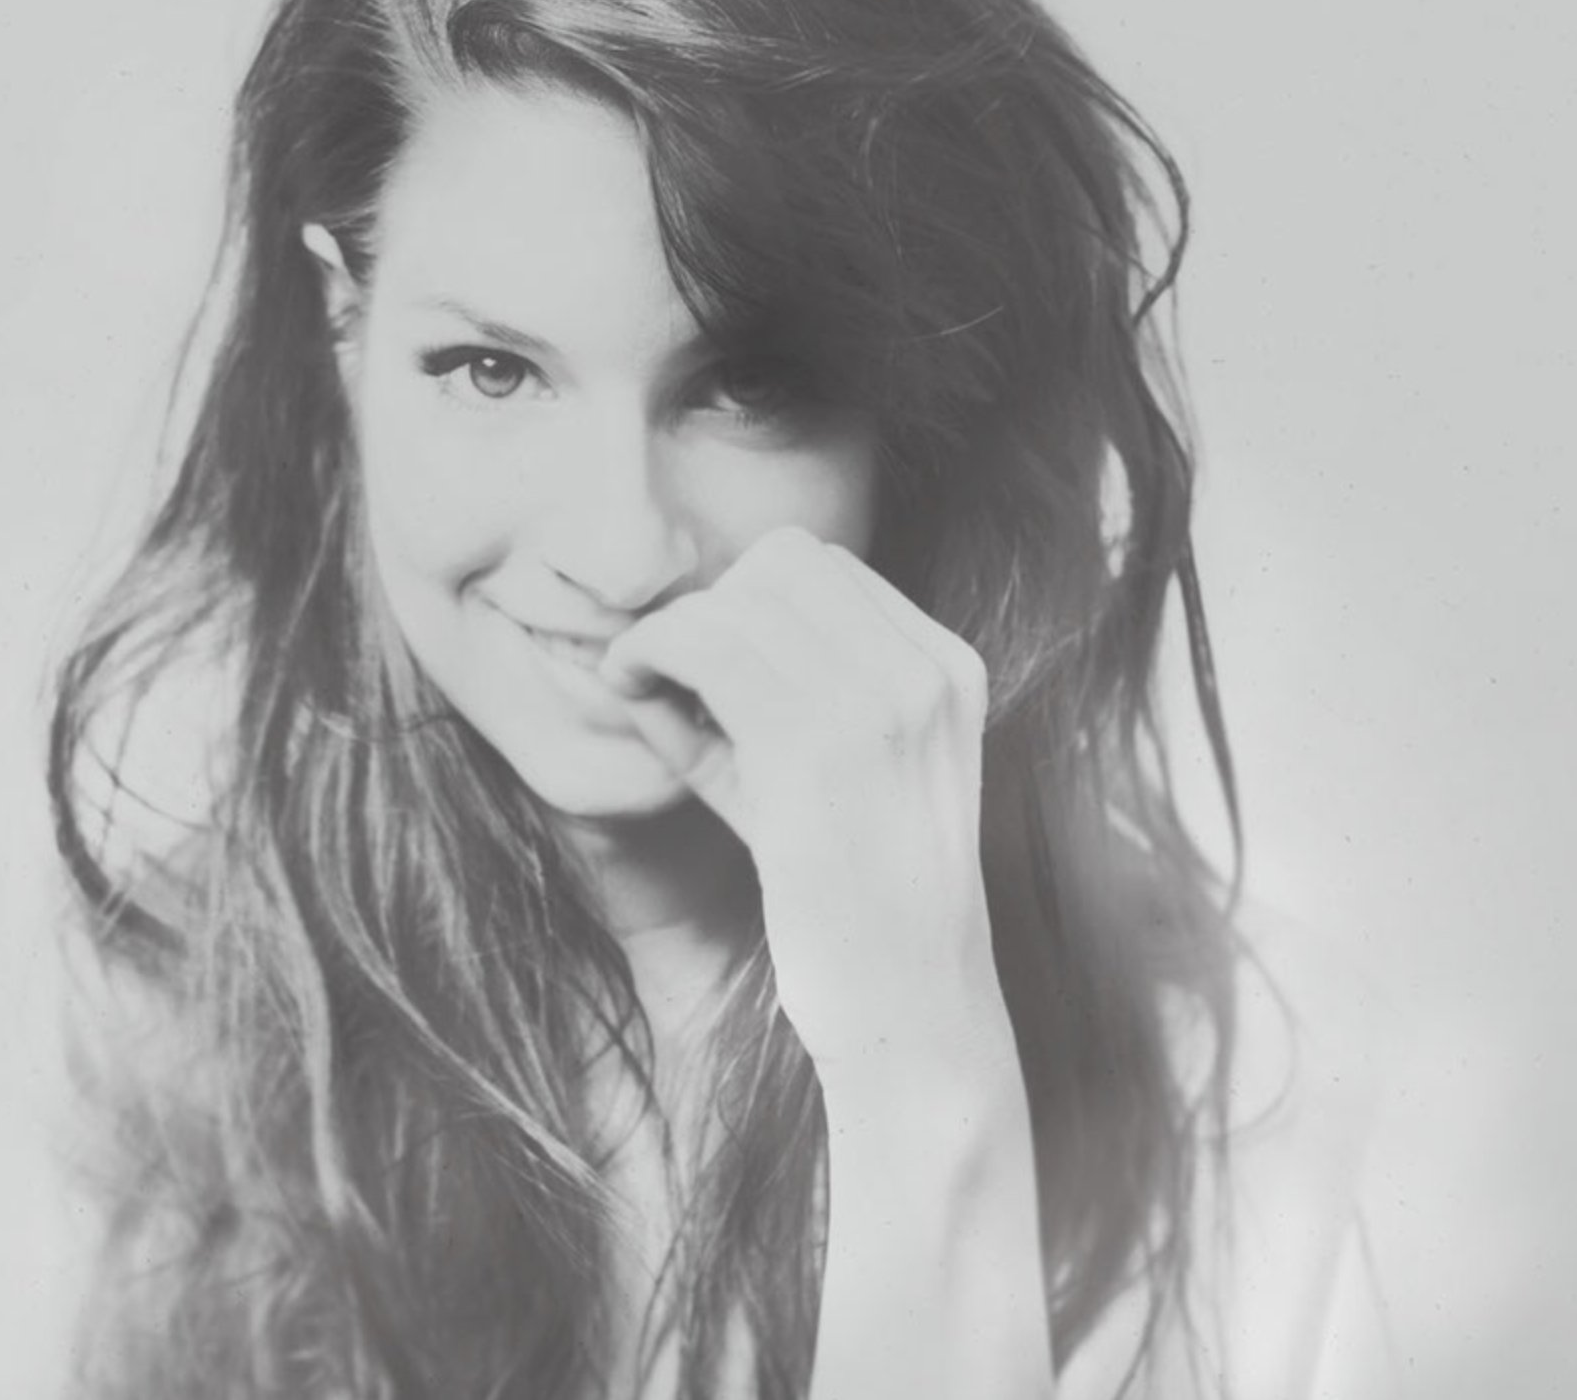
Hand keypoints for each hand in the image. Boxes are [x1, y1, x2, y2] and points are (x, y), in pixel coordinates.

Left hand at [597, 526, 1012, 1080]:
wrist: (910, 1012)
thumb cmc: (853, 906)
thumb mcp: (828, 782)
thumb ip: (762, 703)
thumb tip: (653, 645)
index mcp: (947, 669)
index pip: (824, 566)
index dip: (743, 599)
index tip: (702, 661)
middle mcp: (925, 672)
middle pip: (780, 564)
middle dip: (708, 606)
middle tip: (664, 675)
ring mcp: (881, 706)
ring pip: (736, 599)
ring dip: (669, 631)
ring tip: (642, 686)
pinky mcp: (816, 750)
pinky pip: (704, 646)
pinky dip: (650, 652)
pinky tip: (629, 690)